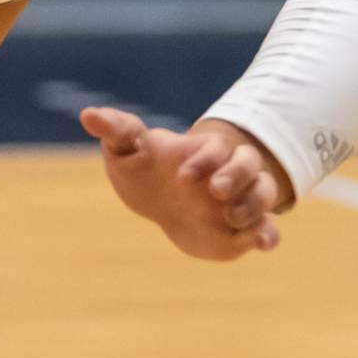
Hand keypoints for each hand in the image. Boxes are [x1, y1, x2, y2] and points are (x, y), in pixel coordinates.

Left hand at [80, 106, 290, 260]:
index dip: (204, 159)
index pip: (216, 147)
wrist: (159, 202)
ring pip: (264, 194)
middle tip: (214, 191)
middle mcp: (228, 173)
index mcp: (204, 151)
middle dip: (238, 175)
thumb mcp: (126, 149)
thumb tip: (88, 114)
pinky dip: (269, 235)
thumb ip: (116, 131)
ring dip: (254, 204)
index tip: (181, 175)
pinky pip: (266, 230)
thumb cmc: (144, 169)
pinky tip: (263, 243)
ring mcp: (239, 201)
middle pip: (250, 164)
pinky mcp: (243, 232)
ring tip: (231, 217)